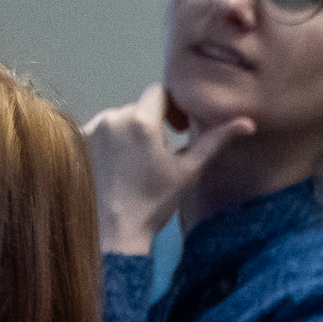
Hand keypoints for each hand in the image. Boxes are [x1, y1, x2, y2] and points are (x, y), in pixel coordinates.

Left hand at [83, 87, 251, 257]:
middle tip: (161, 152)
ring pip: (117, 119)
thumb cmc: (155, 201)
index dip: (173, 107)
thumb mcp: (189, 170)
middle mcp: (112, 118)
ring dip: (129, 132)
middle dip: (151, 123)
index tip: (179, 128)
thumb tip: (247, 122)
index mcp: (142, 122)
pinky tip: (116, 167)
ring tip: (137, 162)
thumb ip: (215, 140)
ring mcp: (90, 129)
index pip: (159, 92)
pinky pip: (97, 131)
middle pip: (138, 107)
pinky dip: (108, 142)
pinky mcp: (75, 141)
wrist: (113, 229)